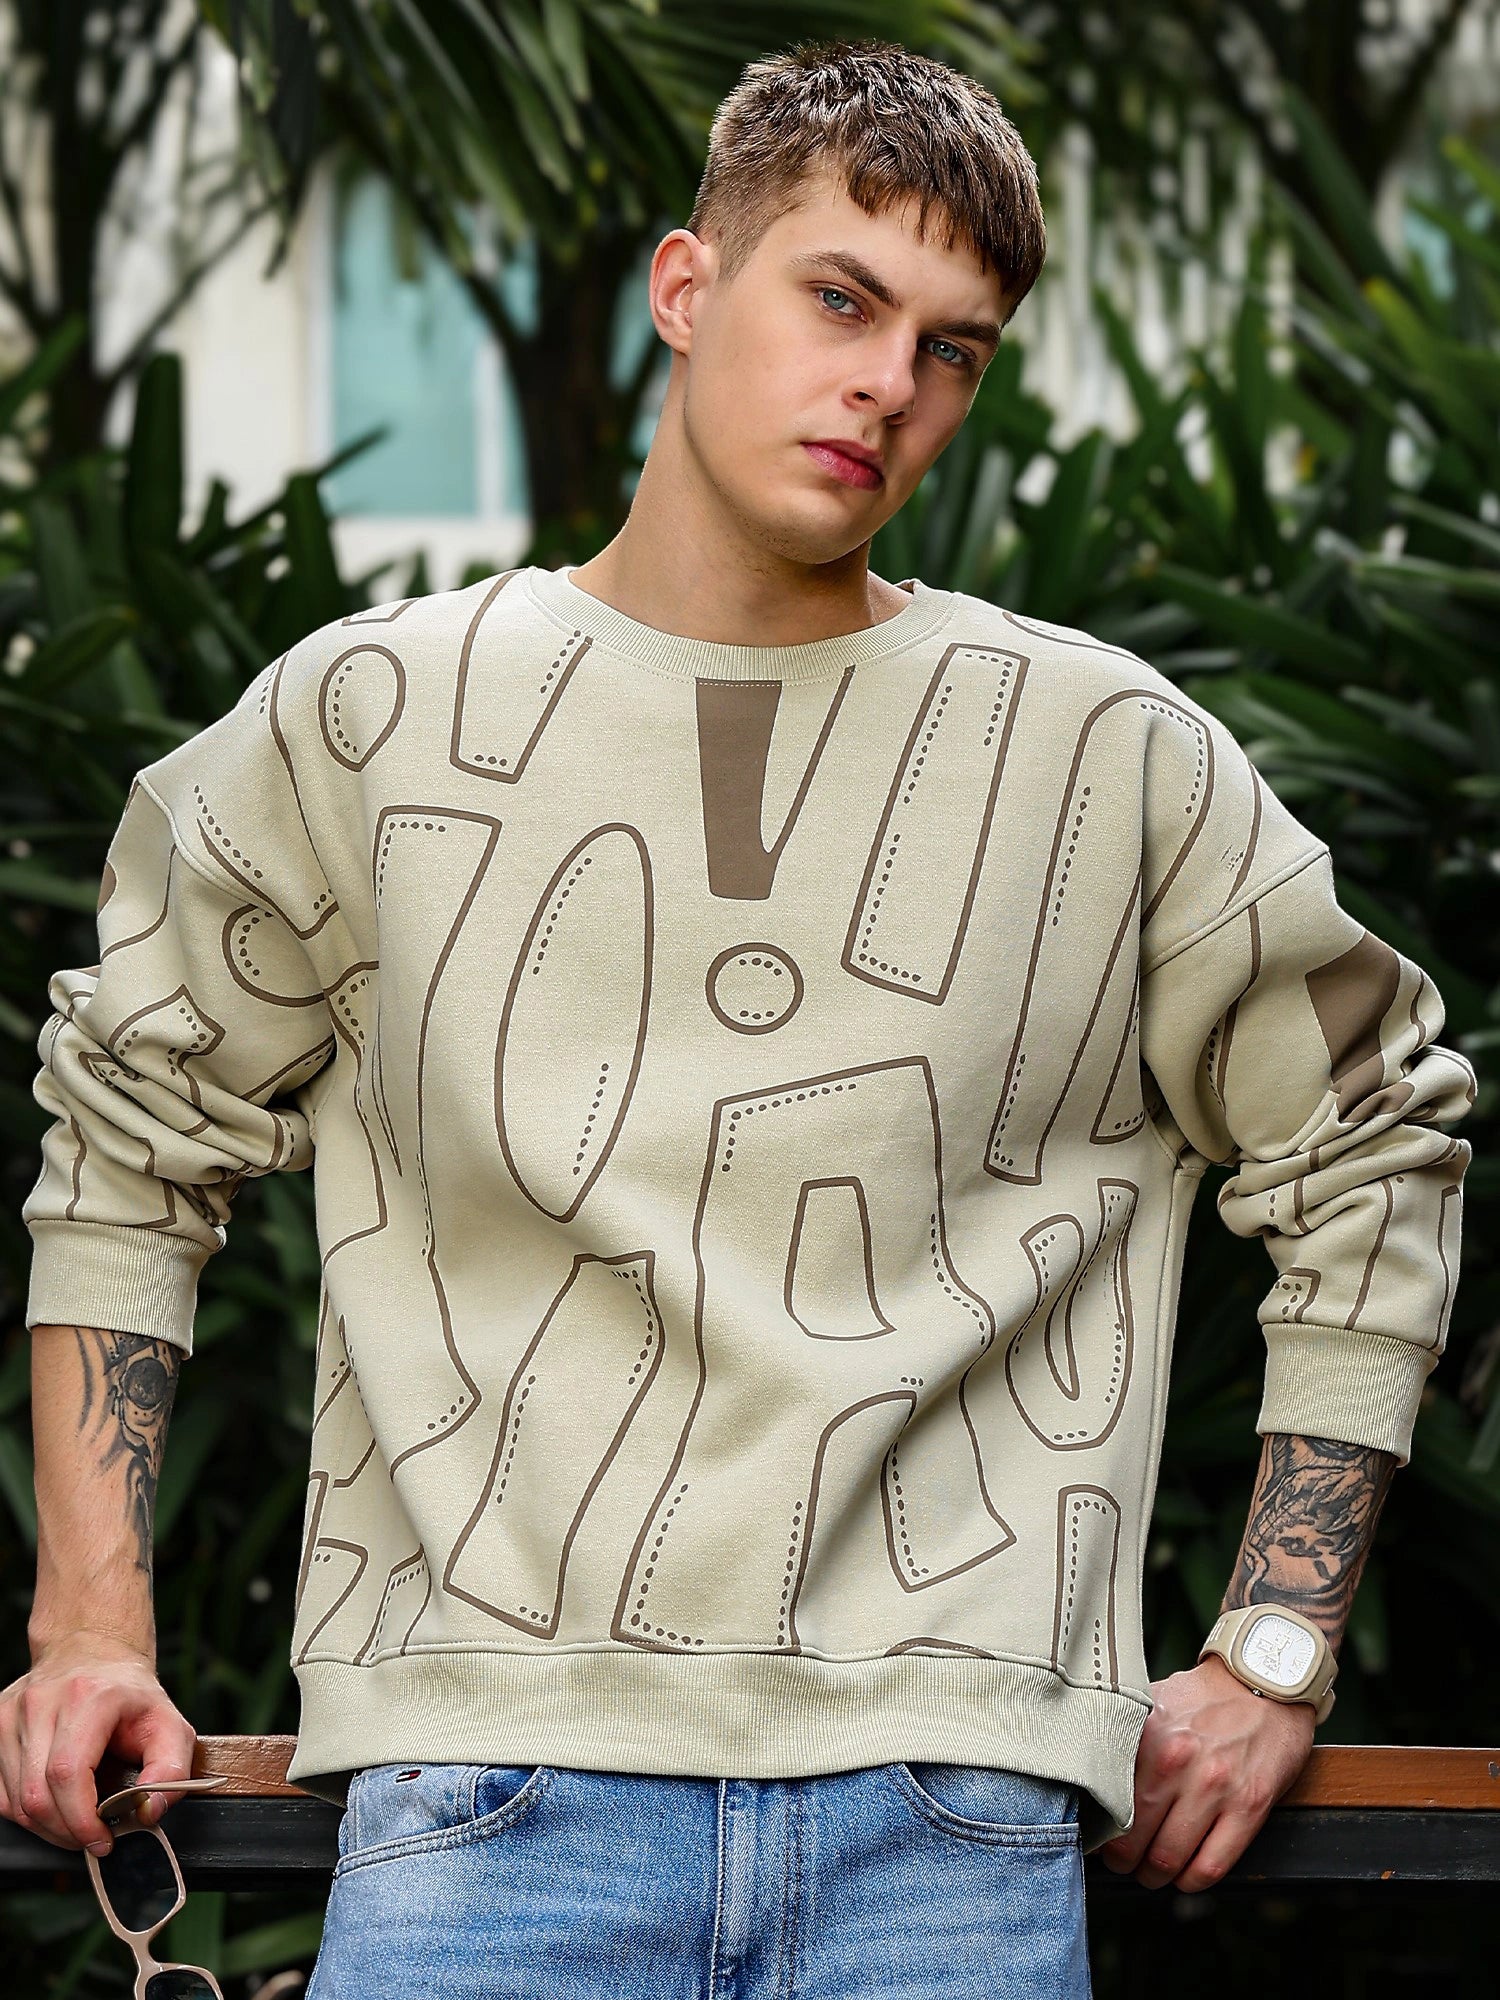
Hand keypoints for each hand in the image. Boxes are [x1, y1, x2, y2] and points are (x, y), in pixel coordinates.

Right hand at [0, 1630, 197, 1855]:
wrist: (93, 1653)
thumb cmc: (129, 1695)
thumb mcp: (170, 1726)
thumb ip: (172, 1770)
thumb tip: (149, 1810)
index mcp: (88, 1696)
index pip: (67, 1774)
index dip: (81, 1820)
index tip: (102, 1839)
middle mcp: (42, 1702)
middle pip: (37, 1795)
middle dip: (67, 1831)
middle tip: (94, 1836)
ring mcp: (12, 1713)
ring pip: (16, 1801)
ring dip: (48, 1826)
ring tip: (79, 1819)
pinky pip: (3, 1794)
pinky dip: (29, 1812)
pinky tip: (57, 1803)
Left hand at [1096, 1653, 1315, 1891]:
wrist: (1263, 1682)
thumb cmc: (1203, 1698)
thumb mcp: (1153, 1704)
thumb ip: (1124, 1740)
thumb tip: (1088, 1783)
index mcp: (1147, 1736)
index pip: (1106, 1802)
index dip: (1097, 1832)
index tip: (1096, 1840)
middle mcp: (1176, 1762)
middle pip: (1133, 1841)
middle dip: (1123, 1863)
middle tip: (1122, 1863)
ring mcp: (1215, 1787)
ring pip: (1169, 1860)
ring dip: (1155, 1876)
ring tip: (1151, 1871)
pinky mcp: (1250, 1806)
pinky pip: (1211, 1866)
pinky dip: (1192, 1881)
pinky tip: (1185, 1874)